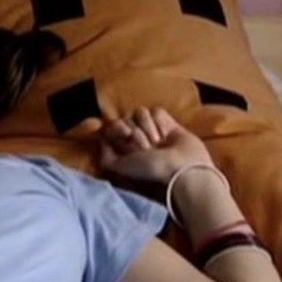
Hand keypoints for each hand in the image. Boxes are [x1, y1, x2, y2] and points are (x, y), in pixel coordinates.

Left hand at [97, 107, 212, 183]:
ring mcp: (152, 130)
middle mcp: (137, 137)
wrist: (180, 167)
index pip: (112, 125)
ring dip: (148, 128)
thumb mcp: (120, 166)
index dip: (118, 127)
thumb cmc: (150, 170)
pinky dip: (160, 122)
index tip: (126, 134)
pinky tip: (167, 135)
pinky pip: (156, 111)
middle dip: (136, 132)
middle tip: (147, 148)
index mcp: (124, 147)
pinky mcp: (168, 123)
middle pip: (126, 118)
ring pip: (141, 112)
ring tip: (158, 144)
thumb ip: (106, 156)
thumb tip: (101, 139)